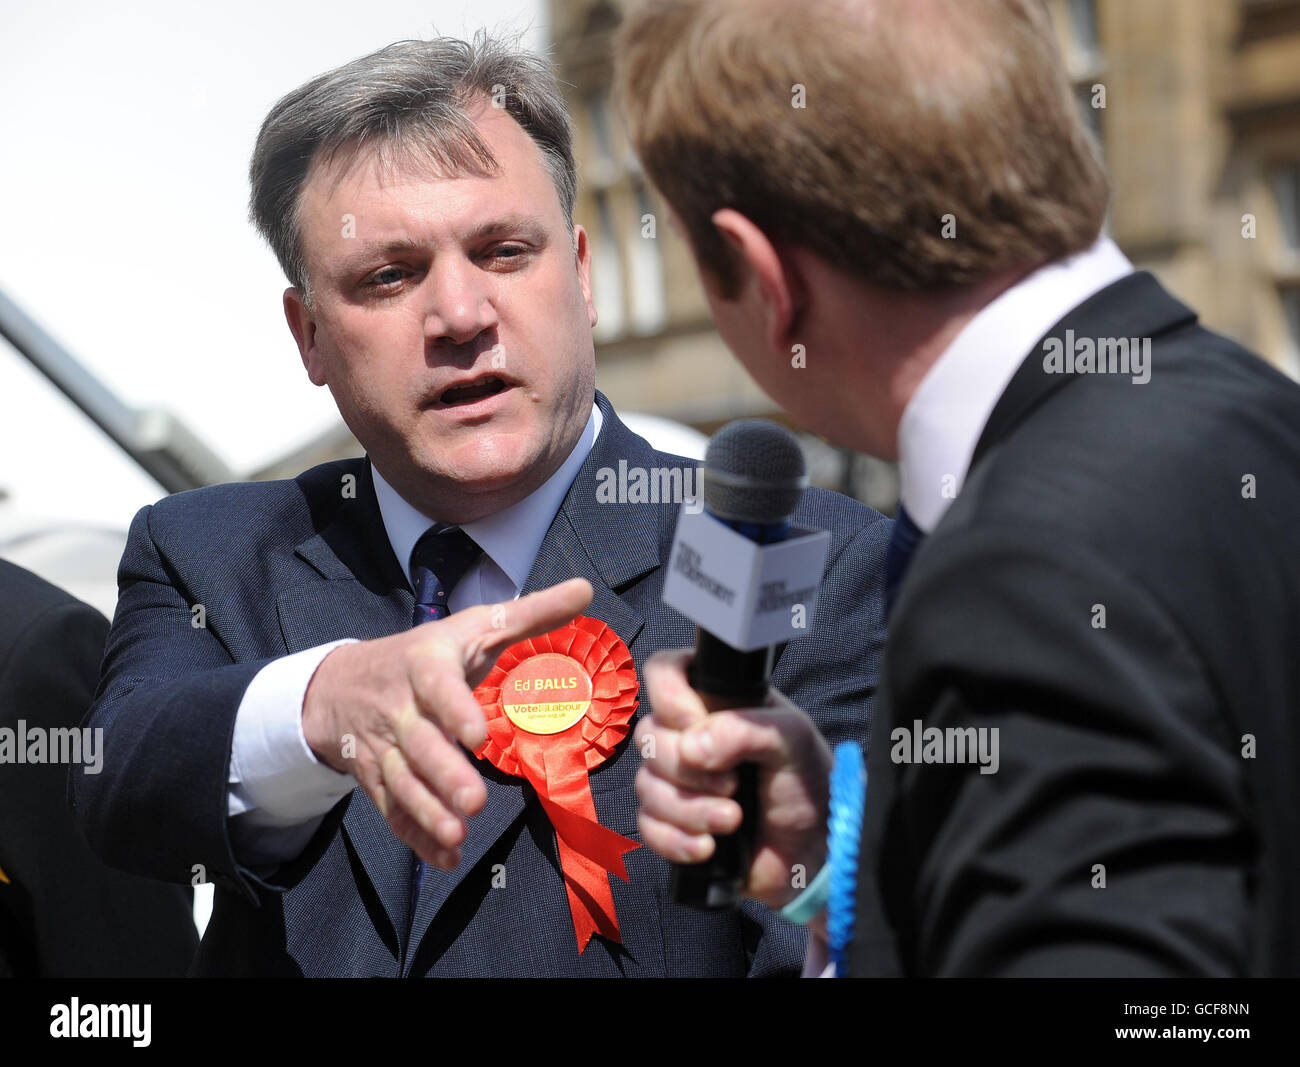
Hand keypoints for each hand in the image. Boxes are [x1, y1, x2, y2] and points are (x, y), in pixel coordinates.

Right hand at [301, 578, 592, 869]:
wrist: (340, 683)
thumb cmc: (424, 652)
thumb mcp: (474, 625)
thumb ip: (531, 613)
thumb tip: (586, 589)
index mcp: (426, 666)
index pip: (437, 688)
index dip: (454, 710)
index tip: (478, 735)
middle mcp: (400, 709)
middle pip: (418, 745)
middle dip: (444, 775)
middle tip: (474, 803)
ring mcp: (384, 747)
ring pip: (401, 782)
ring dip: (427, 812)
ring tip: (457, 835)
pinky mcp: (374, 777)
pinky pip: (391, 810)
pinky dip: (414, 836)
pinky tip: (443, 857)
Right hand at [634, 649, 831, 908]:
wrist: (815, 849)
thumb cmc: (807, 782)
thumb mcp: (792, 739)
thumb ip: (744, 730)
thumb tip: (691, 748)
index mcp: (716, 700)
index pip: (665, 671)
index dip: (669, 697)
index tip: (694, 725)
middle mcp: (689, 735)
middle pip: (648, 736)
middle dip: (688, 770)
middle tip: (734, 784)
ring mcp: (678, 780)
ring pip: (646, 786)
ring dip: (690, 810)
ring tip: (733, 821)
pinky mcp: (673, 823)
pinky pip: (648, 827)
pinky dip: (676, 840)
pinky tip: (709, 847)